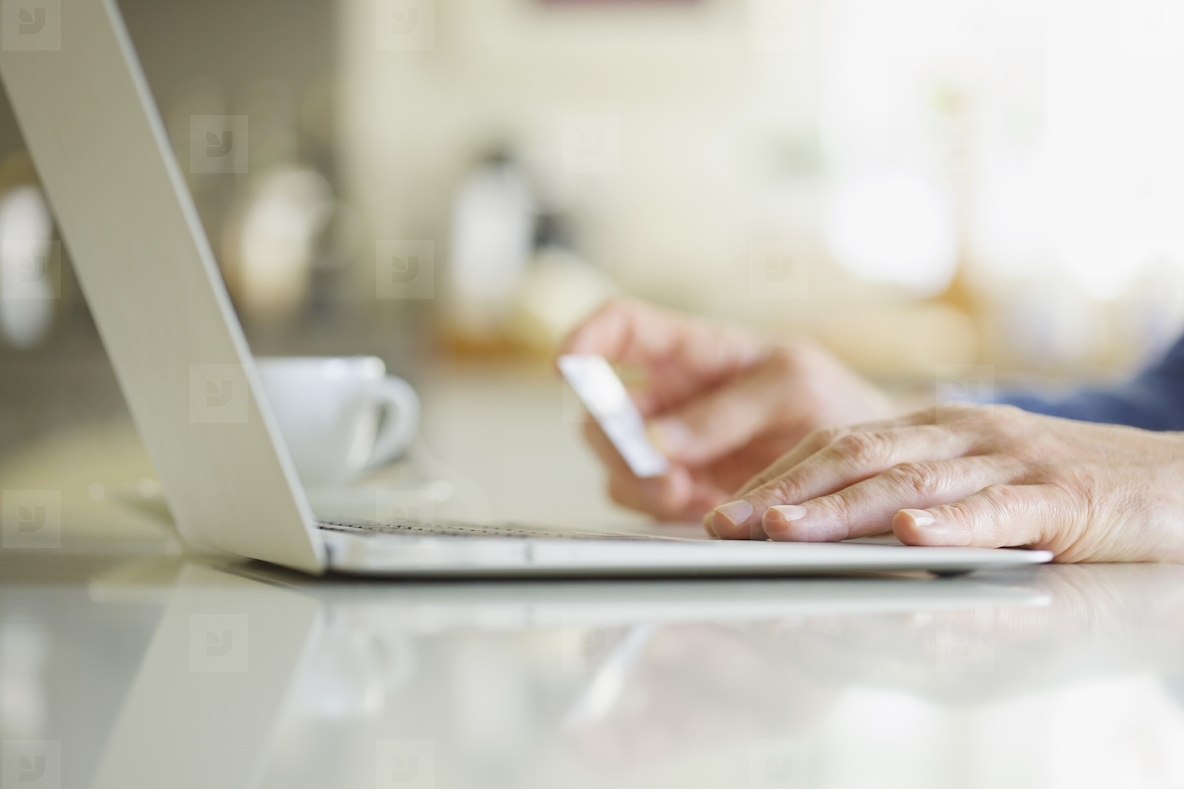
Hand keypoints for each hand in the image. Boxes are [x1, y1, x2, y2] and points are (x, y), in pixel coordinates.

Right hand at [560, 299, 894, 520]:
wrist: (863, 460)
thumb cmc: (832, 401)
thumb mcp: (792, 386)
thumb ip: (726, 410)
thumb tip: (658, 440)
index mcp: (692, 351)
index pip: (620, 325)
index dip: (586, 336)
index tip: (568, 363)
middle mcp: (671, 396)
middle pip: (601, 408)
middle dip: (615, 438)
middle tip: (655, 464)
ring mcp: (672, 445)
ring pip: (614, 461)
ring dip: (636, 480)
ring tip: (682, 491)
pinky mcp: (682, 487)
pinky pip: (642, 499)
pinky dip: (658, 508)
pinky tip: (698, 505)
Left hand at [707, 404, 1183, 562]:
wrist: (1177, 480)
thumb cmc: (1062, 489)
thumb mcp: (973, 482)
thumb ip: (909, 495)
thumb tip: (831, 529)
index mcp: (932, 430)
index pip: (837, 446)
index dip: (776, 479)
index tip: (721, 512)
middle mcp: (960, 435)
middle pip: (856, 456)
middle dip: (785, 492)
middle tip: (725, 524)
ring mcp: (1010, 460)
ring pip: (912, 481)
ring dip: (842, 508)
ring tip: (785, 530)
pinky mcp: (1062, 495)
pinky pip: (1000, 509)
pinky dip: (954, 523)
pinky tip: (913, 537)